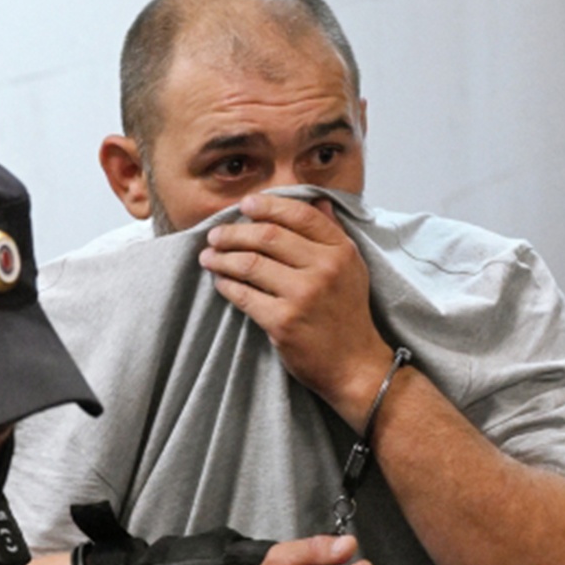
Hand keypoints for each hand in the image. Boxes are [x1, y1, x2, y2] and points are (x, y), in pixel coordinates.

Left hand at [199, 194, 392, 430]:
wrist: (355, 365)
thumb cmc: (347, 315)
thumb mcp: (351, 268)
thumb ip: (332, 233)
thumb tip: (317, 200)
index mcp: (341, 251)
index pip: (300, 215)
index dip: (268, 206)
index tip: (245, 205)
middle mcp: (324, 268)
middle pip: (267, 236)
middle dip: (233, 232)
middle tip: (215, 235)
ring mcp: (303, 295)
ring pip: (250, 263)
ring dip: (222, 257)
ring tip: (208, 256)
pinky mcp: (283, 321)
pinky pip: (243, 295)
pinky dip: (226, 285)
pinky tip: (219, 281)